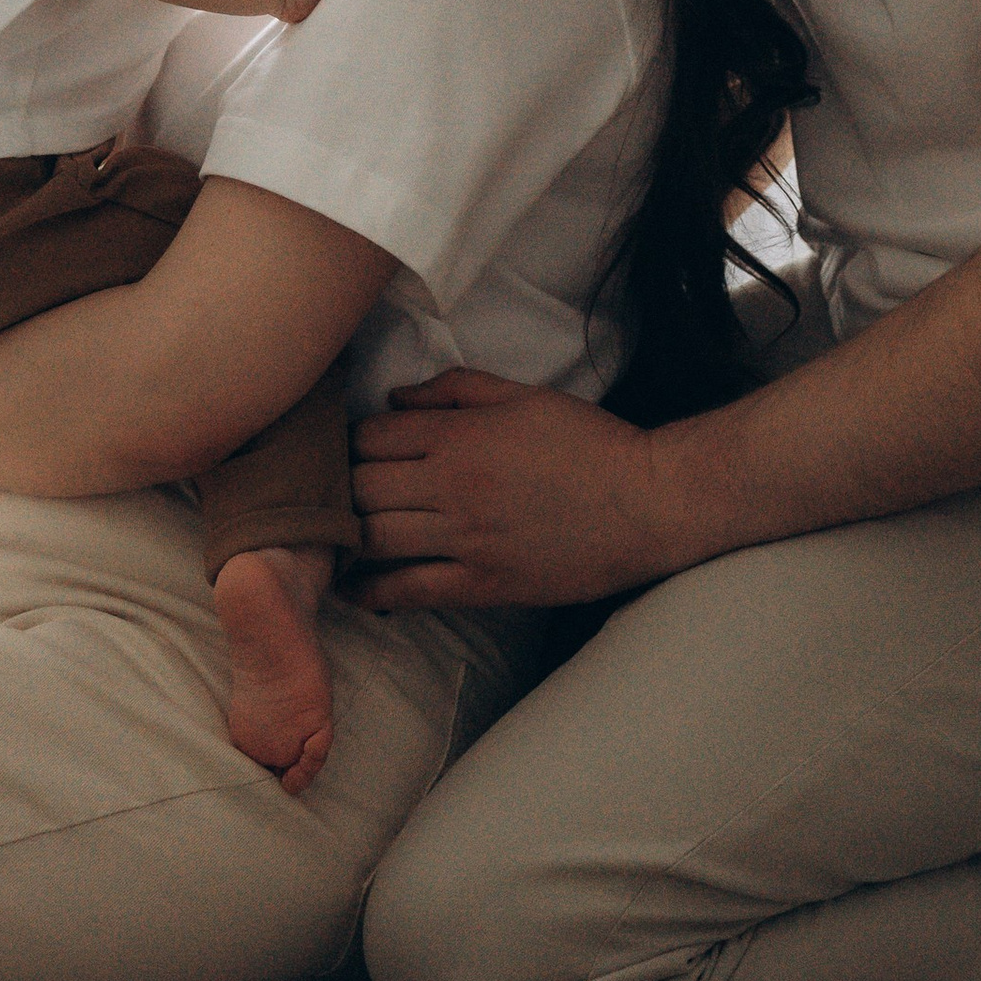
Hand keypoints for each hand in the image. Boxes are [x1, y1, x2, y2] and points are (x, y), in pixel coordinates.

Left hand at [349, 371, 676, 608]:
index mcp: (461, 437)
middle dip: (340, 486)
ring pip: (373, 538)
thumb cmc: (588, 442)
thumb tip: (395, 399)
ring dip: (346, 536)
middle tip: (335, 491)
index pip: (370, 436)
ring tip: (334, 534)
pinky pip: (409, 591)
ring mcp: (466, 540)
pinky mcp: (482, 584)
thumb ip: (455, 389)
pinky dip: (371, 591)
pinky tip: (351, 587)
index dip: (351, 440)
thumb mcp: (523, 396)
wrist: (646, 503)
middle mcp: (453, 488)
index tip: (350, 447)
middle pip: (360, 487)